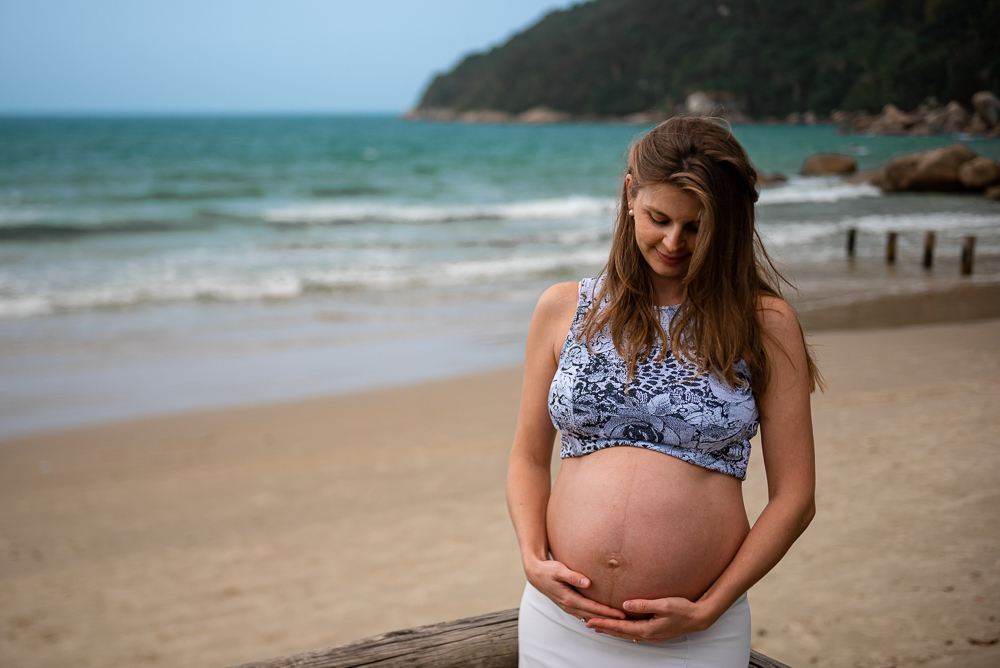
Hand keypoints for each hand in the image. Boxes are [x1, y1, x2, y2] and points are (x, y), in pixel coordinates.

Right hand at [526, 559, 625, 621]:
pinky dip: (595, 616)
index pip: (593, 608)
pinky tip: (603, 616)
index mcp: (569, 599)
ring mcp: (569, 607)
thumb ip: (573, 576)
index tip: (621, 614)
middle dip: (609, 619)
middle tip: (627, 620)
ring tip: (618, 620)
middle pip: (594, 615)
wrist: (536, 574)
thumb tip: (588, 583)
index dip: (607, 612)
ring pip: (590, 616)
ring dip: (603, 619)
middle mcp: (570, 606)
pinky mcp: (570, 605)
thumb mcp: (559, 570)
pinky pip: (585, 613)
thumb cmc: (548, 570)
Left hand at [585, 596, 713, 642]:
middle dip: (604, 628)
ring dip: (612, 629)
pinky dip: (623, 629)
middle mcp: (648, 634)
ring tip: (600, 625)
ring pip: (626, 633)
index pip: (621, 627)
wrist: (698, 618)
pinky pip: (634, 631)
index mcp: (647, 629)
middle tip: (588, 623)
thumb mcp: (664, 604)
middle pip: (621, 632)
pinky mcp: (655, 631)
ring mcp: (651, 635)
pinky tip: (620, 625)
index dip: (605, 623)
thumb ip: (644, 605)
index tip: (591, 621)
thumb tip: (626, 604)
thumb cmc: (683, 610)